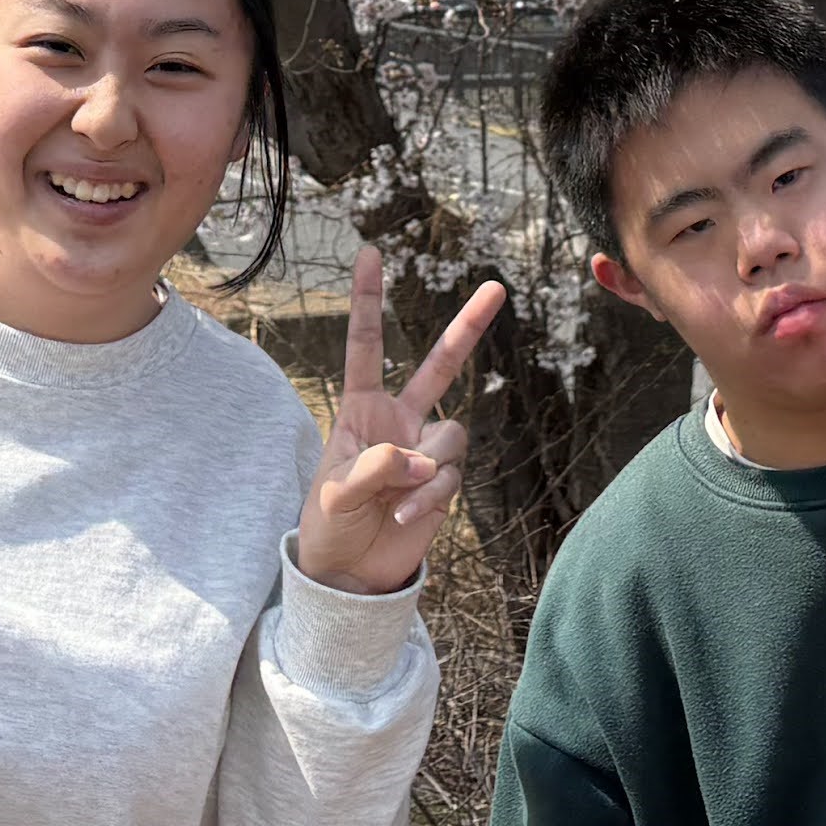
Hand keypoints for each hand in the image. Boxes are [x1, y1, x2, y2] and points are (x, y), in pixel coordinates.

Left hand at [293, 252, 503, 593]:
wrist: (351, 573)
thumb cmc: (329, 525)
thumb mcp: (334, 494)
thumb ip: (374, 467)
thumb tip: (419, 459)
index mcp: (361, 409)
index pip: (366, 346)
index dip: (369, 301)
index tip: (369, 253)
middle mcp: (399, 421)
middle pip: (440, 366)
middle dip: (468, 327)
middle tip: (496, 287)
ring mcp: (425, 451)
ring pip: (451, 435)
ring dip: (425, 470)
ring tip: (396, 499)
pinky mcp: (443, 483)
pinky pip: (450, 478)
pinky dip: (428, 499)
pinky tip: (404, 518)